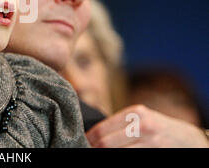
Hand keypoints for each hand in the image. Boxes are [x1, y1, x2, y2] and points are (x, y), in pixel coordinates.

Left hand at [86, 104, 208, 147]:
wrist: (190, 139)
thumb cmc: (157, 128)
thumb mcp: (140, 118)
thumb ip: (119, 124)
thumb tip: (90, 135)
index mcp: (135, 113)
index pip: (101, 130)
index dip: (88, 139)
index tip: (82, 143)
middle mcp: (143, 126)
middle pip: (106, 143)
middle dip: (94, 148)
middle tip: (86, 149)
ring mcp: (152, 143)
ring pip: (116, 153)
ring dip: (104, 154)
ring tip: (98, 152)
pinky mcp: (156, 155)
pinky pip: (130, 159)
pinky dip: (119, 158)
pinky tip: (117, 155)